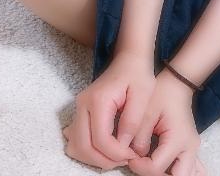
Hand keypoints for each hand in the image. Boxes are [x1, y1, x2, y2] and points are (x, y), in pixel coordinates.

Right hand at [62, 50, 155, 170]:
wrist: (129, 59)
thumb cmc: (138, 74)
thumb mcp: (143, 94)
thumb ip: (132, 120)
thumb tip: (123, 146)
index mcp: (98, 99)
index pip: (100, 139)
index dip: (115, 153)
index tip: (132, 154)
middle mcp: (83, 104)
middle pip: (83, 146)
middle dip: (104, 159)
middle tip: (124, 159)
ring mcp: (79, 107)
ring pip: (76, 146)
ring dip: (94, 157)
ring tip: (117, 155)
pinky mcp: (81, 111)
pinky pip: (77, 139)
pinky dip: (88, 150)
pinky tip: (107, 148)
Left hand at [128, 68, 207, 175]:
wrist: (177, 84)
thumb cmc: (162, 95)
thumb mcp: (146, 114)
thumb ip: (138, 139)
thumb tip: (133, 157)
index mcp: (178, 138)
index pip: (157, 167)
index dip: (139, 167)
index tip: (129, 156)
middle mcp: (190, 147)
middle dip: (156, 175)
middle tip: (142, 165)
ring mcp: (193, 149)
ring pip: (186, 175)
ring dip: (168, 175)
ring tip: (151, 167)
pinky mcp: (190, 148)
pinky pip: (189, 169)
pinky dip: (177, 173)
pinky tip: (167, 171)